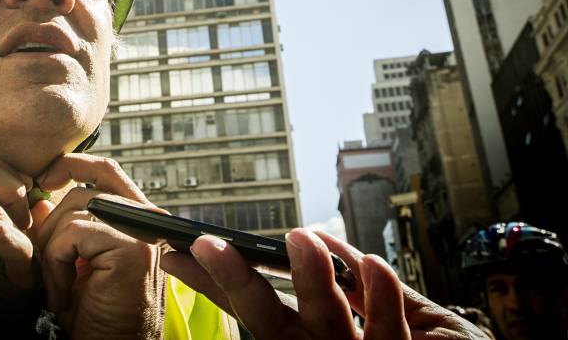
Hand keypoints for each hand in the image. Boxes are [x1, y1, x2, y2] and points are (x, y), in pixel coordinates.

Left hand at [32, 154, 164, 339]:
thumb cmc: (93, 314)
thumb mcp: (70, 263)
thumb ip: (60, 227)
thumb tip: (40, 198)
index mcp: (134, 219)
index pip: (105, 170)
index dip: (73, 165)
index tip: (44, 181)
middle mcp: (145, 220)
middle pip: (83, 191)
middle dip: (51, 226)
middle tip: (47, 267)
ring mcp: (141, 231)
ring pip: (74, 212)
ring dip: (52, 252)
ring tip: (59, 287)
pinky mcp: (132, 247)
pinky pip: (73, 234)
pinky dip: (57, 264)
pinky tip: (64, 294)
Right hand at [161, 228, 489, 338]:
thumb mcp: (378, 317)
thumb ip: (347, 282)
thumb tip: (318, 237)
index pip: (251, 312)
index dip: (213, 283)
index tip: (177, 252)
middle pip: (269, 324)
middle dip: (237, 283)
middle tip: (208, 244)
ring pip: (327, 325)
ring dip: (312, 278)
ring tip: (300, 237)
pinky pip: (389, 330)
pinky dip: (381, 293)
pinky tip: (370, 261)